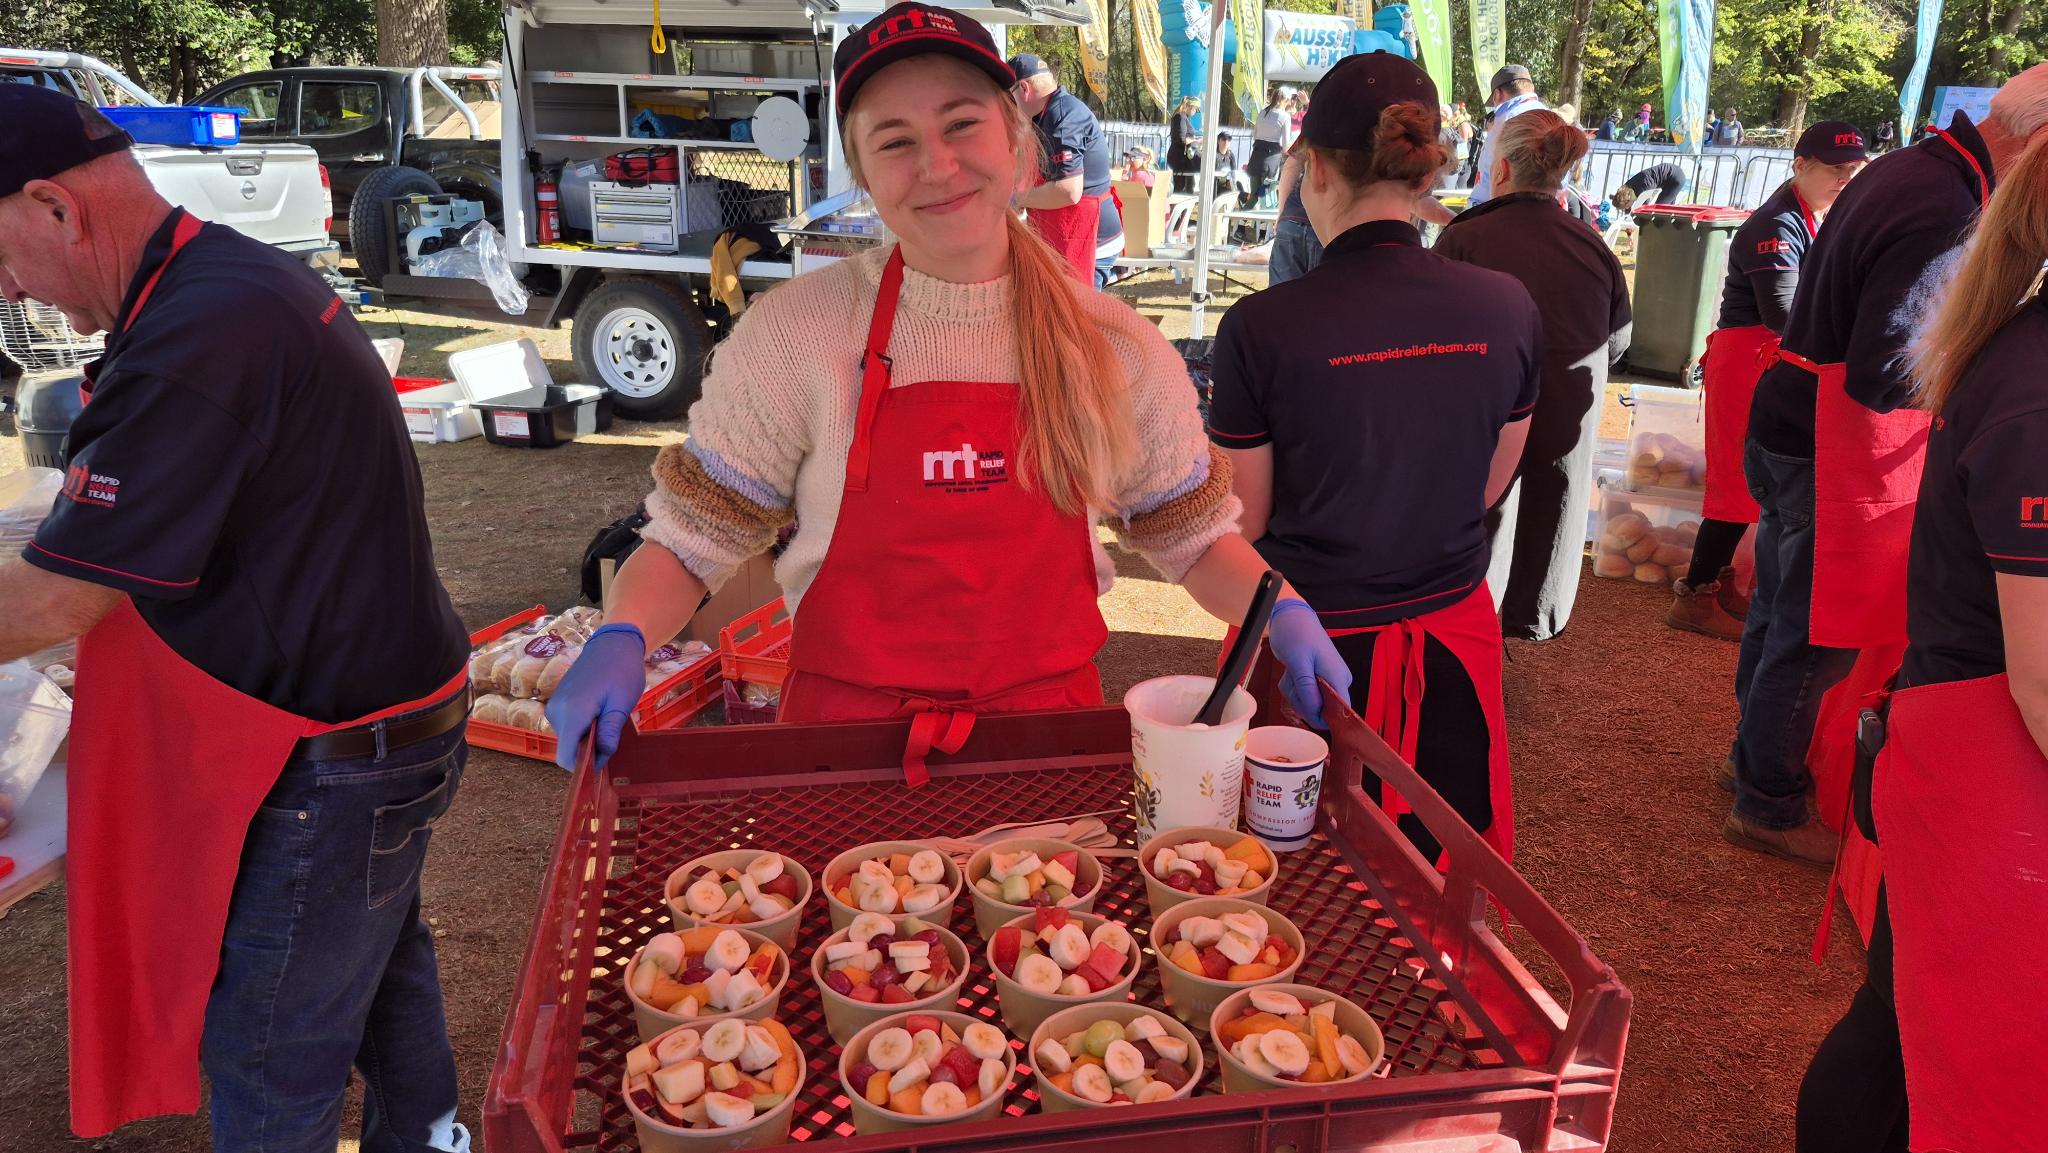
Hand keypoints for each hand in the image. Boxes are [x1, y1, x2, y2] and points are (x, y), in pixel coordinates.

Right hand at [544, 623, 647, 770]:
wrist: (612, 642)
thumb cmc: (621, 671)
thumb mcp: (621, 704)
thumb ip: (609, 733)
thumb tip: (600, 760)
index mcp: (571, 714)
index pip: (565, 757)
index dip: (584, 766)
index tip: (603, 761)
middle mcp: (556, 712)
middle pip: (568, 748)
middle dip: (589, 749)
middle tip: (613, 733)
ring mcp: (554, 705)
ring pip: (569, 738)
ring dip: (587, 737)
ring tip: (607, 717)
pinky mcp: (557, 701)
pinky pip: (567, 725)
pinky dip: (582, 726)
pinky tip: (599, 711)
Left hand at [1267, 599, 1350, 729]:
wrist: (1292, 617)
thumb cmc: (1295, 635)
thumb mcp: (1298, 663)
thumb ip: (1307, 689)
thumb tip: (1316, 713)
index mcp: (1338, 677)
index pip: (1341, 711)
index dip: (1322, 717)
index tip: (1302, 708)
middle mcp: (1339, 680)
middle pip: (1323, 710)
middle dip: (1302, 701)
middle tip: (1291, 681)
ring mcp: (1330, 680)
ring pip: (1312, 703)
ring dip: (1296, 693)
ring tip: (1291, 673)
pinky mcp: (1321, 679)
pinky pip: (1308, 694)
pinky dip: (1295, 688)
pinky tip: (1292, 673)